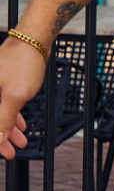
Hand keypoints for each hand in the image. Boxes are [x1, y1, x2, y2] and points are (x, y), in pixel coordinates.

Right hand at [0, 38, 44, 158]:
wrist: (33, 38)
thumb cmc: (23, 62)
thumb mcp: (14, 96)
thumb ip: (3, 119)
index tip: (4, 152)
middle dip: (2, 137)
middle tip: (13, 151)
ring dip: (9, 128)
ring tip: (21, 140)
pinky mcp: (0, 82)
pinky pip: (2, 104)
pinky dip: (11, 115)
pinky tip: (21, 124)